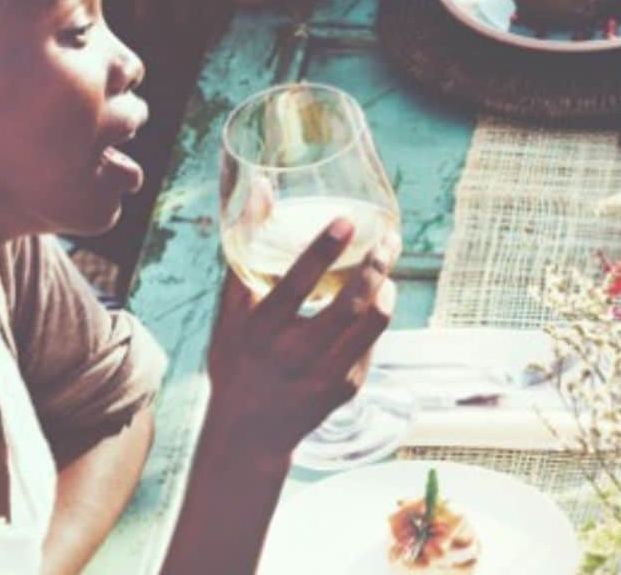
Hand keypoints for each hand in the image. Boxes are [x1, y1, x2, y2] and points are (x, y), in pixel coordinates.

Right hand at [204, 219, 400, 456]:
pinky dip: (379, 312)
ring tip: (387, 263)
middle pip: (351, 304)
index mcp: (260, 332)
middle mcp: (295, 356)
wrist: (249, 433)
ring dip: (387, 286)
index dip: (322, 251)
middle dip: (377, 264)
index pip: (295, 286)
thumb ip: (246, 251)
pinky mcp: (349, 387)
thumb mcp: (231, 312)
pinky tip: (376, 294)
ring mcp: (327, 375)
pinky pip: (375, 340)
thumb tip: (262, 188)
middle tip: (389, 237)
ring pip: (375, 322)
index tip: (347, 220)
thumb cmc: (238, 359)